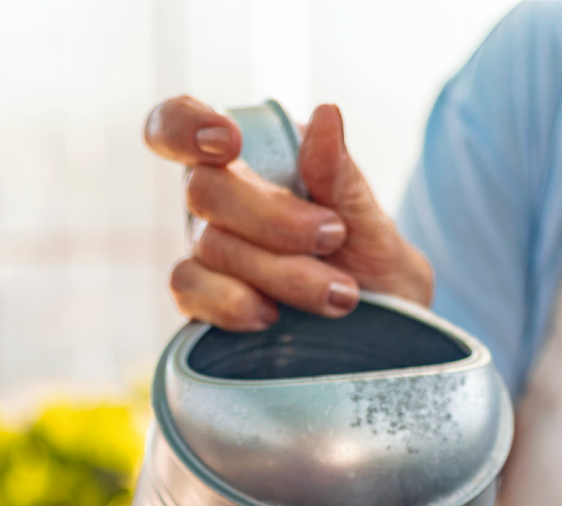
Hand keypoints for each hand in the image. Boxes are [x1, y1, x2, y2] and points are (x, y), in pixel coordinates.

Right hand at [142, 95, 433, 330]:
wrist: (381, 336)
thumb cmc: (372, 268)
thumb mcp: (371, 221)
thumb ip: (341, 176)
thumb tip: (326, 115)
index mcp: (253, 161)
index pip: (180, 122)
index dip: (185, 125)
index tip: (228, 144)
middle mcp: (221, 204)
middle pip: (204, 189)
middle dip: (274, 219)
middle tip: (334, 236)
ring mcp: (208, 255)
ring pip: (211, 246)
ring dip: (280, 272)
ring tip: (340, 293)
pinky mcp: (203, 303)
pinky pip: (189, 291)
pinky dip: (232, 302)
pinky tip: (272, 316)